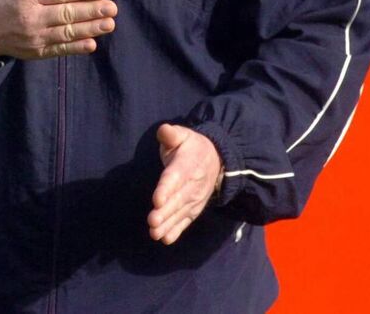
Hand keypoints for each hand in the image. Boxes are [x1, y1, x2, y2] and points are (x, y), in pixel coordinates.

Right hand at [0, 0, 115, 59]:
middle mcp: (30, 16)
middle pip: (65, 13)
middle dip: (91, 11)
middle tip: (112, 8)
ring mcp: (33, 36)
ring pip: (65, 32)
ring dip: (89, 29)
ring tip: (108, 24)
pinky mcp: (36, 51)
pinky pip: (59, 49)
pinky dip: (75, 47)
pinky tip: (92, 43)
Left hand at [147, 124, 222, 244]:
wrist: (217, 159)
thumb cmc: (191, 147)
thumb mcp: (183, 135)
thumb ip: (171, 134)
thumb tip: (163, 130)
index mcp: (187, 165)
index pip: (175, 178)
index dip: (166, 189)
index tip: (157, 200)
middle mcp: (192, 184)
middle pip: (177, 200)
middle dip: (165, 212)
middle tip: (152, 221)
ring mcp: (195, 198)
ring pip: (181, 213)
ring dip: (168, 224)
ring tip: (155, 233)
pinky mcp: (194, 208)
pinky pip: (186, 220)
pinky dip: (177, 230)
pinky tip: (166, 239)